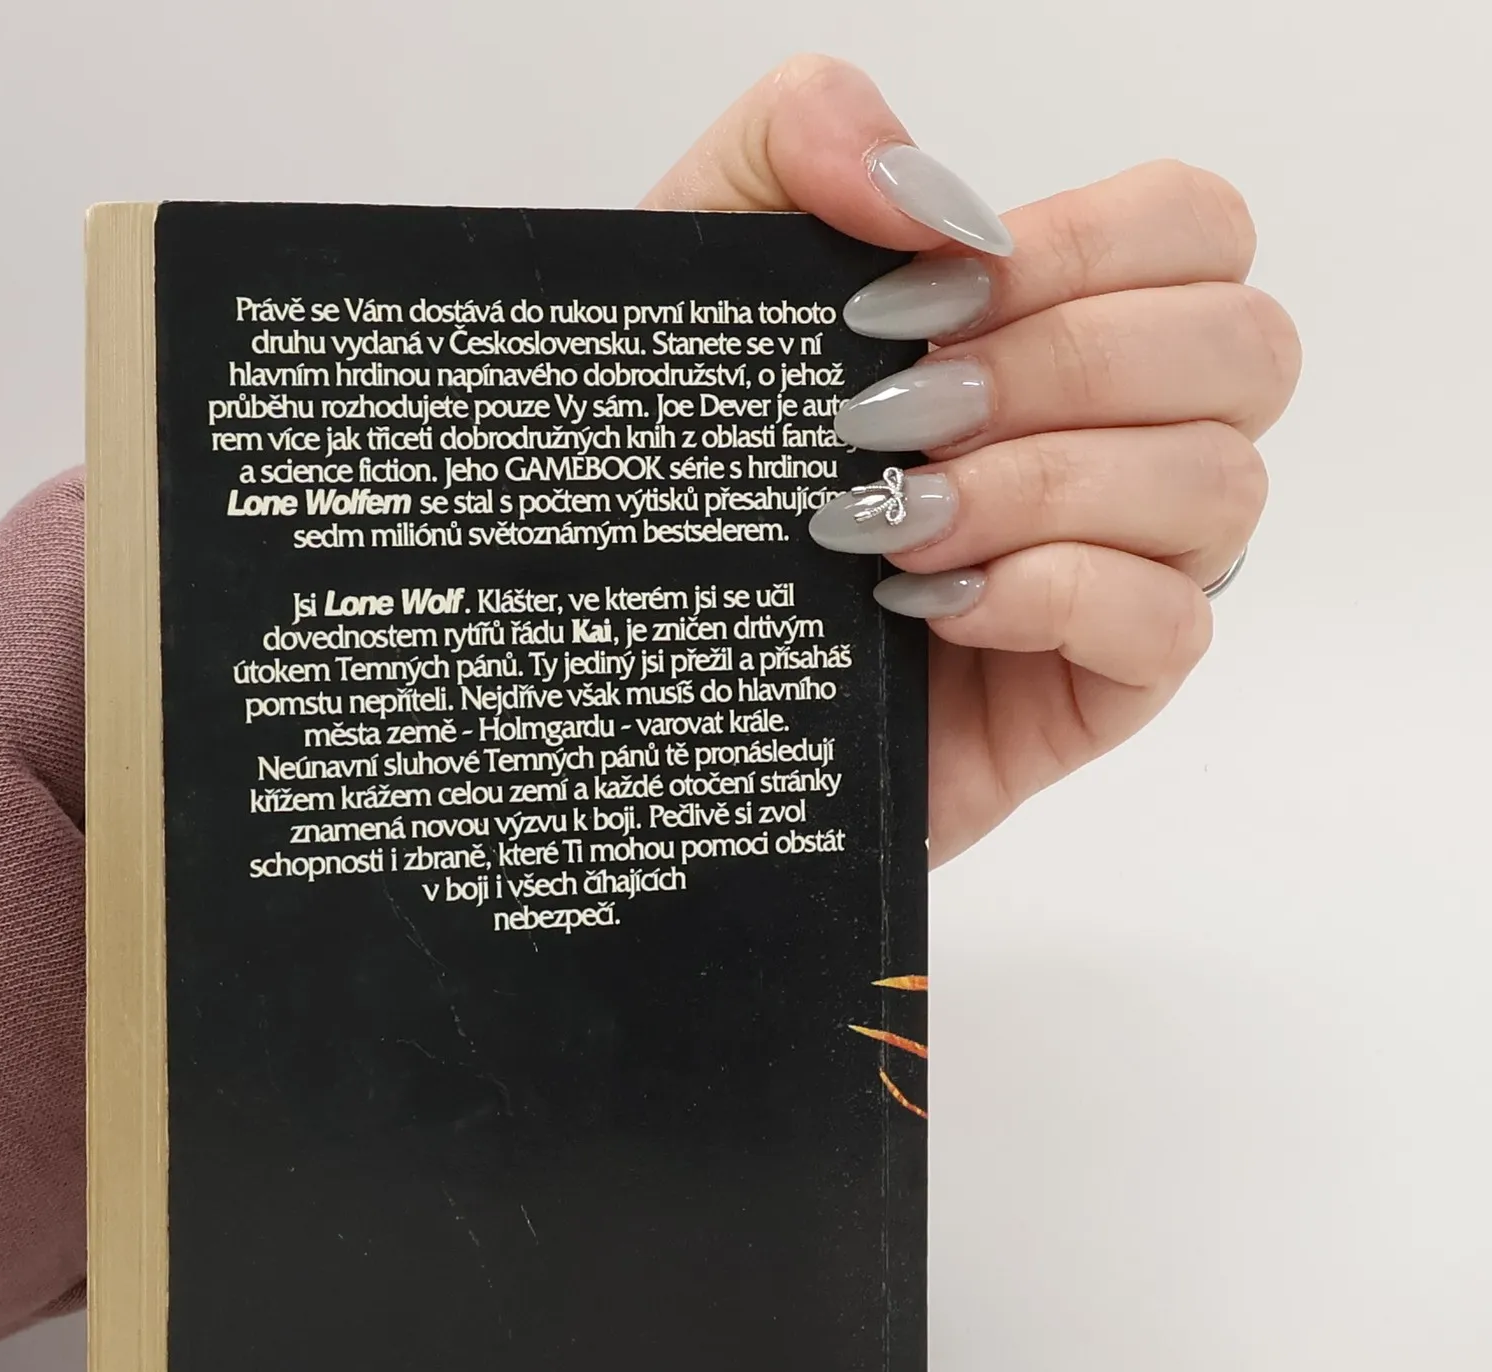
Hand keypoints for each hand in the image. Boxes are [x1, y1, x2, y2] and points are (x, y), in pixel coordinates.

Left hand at [643, 56, 1300, 865]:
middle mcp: (1125, 438)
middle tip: (897, 420)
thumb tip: (904, 172)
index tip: (921, 300)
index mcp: (1060, 327)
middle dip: (1063, 369)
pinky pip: (1171, 625)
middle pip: (1243, 347)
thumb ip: (787, 152)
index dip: (1081, 245)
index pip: (1191, 228)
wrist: (660, 675)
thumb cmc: (701, 490)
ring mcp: (1129, 567)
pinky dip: (1052, 596)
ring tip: (889, 529)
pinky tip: (930, 609)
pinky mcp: (1103, 687)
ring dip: (1043, 489)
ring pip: (1219, 485)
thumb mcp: (702, 291)